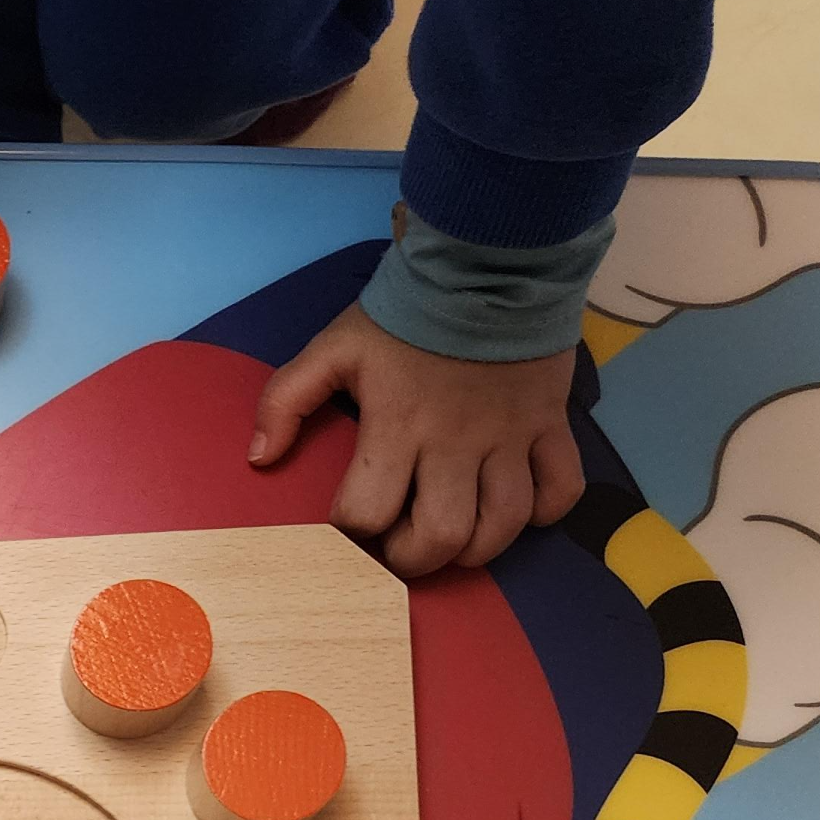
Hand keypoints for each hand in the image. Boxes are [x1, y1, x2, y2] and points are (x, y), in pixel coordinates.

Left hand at [250, 304, 585, 575]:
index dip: (351, 534)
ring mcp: (509, 437)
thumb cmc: (405, 313)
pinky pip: (561, 488)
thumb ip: (285, 400)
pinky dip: (544, 512)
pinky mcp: (550, 424)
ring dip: (478, 547)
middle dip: (415, 558)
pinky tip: (517, 507)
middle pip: (442, 535)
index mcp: (397, 426)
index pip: (368, 512)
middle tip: (401, 547)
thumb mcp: (332, 348)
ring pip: (504, 524)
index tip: (350, 527)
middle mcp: (456, 443)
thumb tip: (258, 458)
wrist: (487, 261)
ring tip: (455, 537)